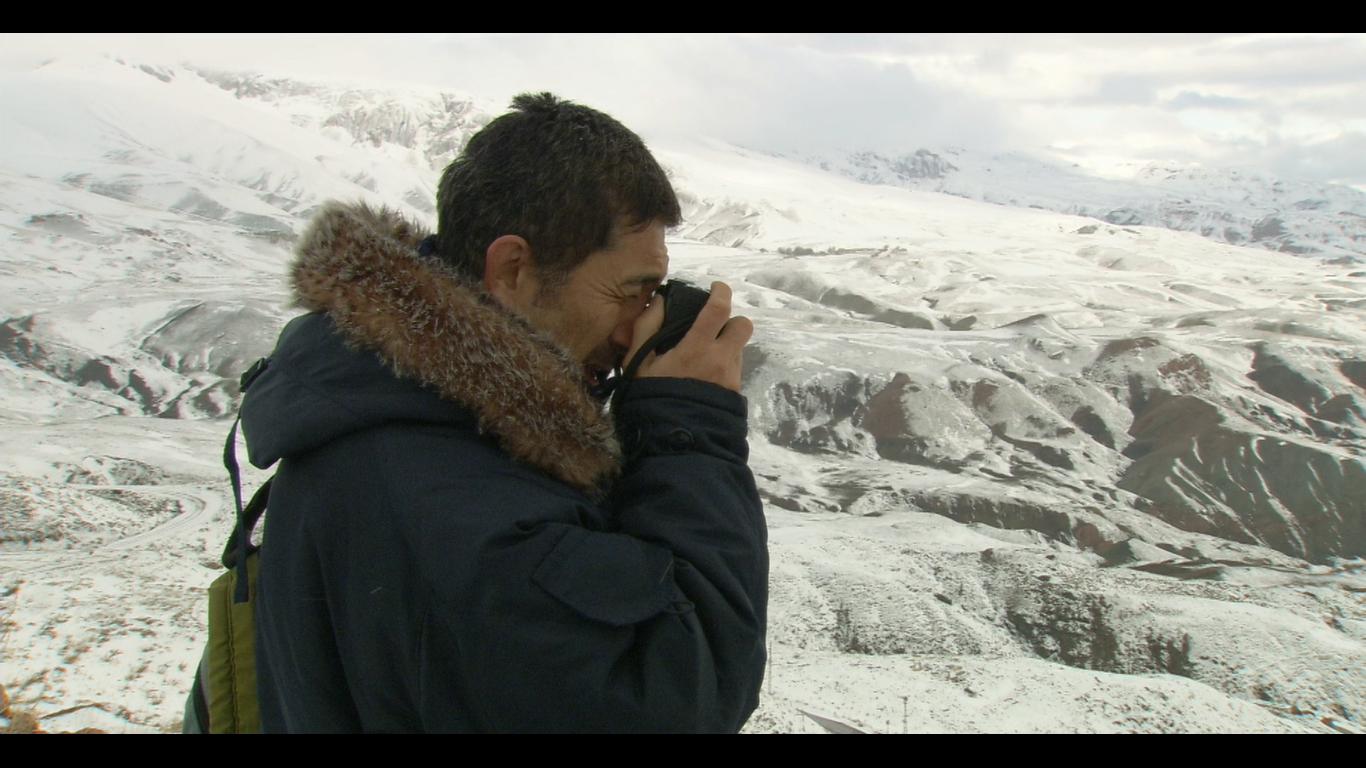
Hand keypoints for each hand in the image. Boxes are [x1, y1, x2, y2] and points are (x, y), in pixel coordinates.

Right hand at [627, 281, 752, 392]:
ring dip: (725, 346)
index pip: (719, 308)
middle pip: (743, 325)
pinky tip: (703, 379)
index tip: (714, 289)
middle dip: (731, 320)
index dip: (721, 291)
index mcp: (696, 347)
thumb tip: (659, 301)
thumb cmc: (651, 397)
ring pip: (739, 348)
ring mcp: (731, 378)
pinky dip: (722, 367)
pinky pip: (734, 370)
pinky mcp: (735, 394)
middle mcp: (720, 360)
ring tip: (701, 360)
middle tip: (713, 327)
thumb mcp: (638, 362)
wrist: (672, 442)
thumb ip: (646, 327)